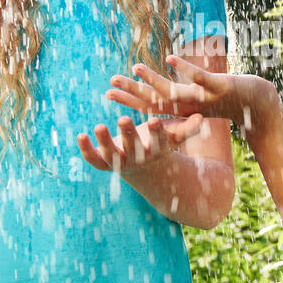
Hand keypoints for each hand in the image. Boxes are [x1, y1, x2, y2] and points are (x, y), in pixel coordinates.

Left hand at [76, 113, 204, 175]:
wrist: (141, 165)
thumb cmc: (159, 142)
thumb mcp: (173, 135)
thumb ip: (187, 127)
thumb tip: (202, 117)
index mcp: (156, 151)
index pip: (158, 142)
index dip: (157, 133)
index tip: (156, 120)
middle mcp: (137, 159)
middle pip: (132, 147)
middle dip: (128, 134)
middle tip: (123, 119)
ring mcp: (119, 163)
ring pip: (111, 153)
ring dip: (104, 141)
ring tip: (98, 126)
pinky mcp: (103, 163)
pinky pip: (93, 158)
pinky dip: (85, 149)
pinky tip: (79, 135)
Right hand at [103, 55, 267, 124]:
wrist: (259, 105)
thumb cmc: (230, 100)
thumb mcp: (204, 98)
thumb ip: (184, 93)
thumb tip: (163, 90)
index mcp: (185, 109)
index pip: (152, 105)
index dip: (130, 100)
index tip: (108, 92)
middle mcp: (191, 106)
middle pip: (157, 100)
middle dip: (133, 92)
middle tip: (111, 82)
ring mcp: (205, 98)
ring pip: (175, 91)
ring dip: (154, 80)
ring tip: (135, 67)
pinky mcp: (221, 88)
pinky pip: (201, 78)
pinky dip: (186, 69)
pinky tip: (170, 59)